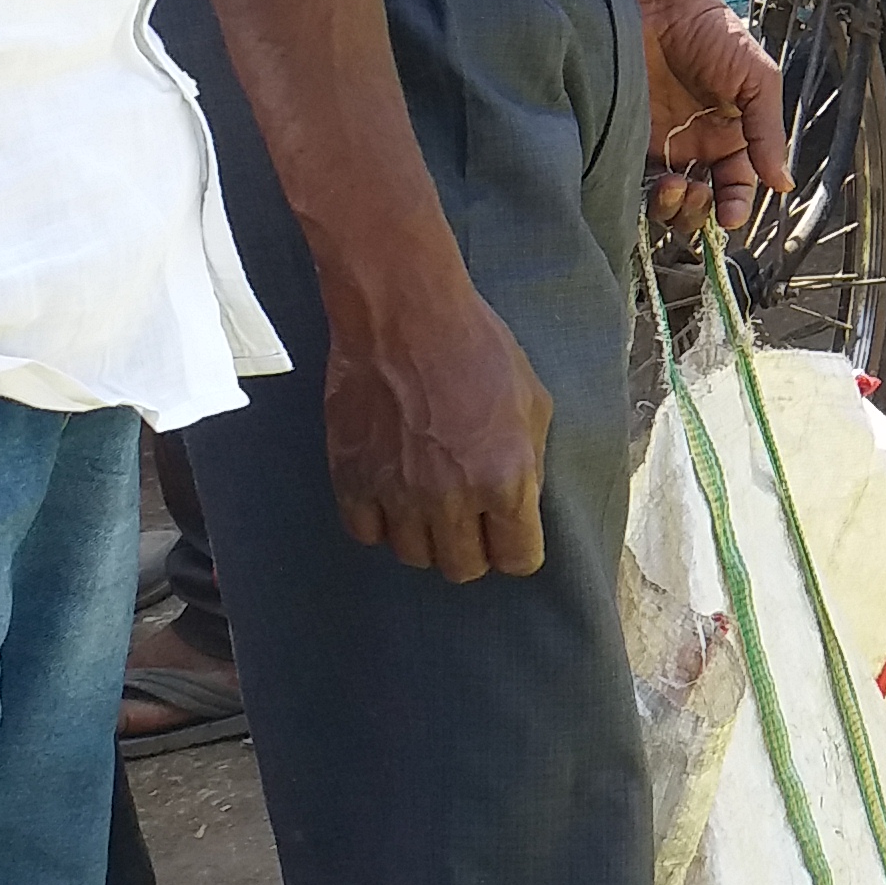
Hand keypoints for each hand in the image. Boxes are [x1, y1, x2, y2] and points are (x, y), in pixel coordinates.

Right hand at [320, 287, 552, 581]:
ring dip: (426, 536)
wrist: (404, 315)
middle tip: (471, 519)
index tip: (511, 533)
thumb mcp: (533, 403)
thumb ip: (530, 463)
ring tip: (430, 500)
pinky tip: (392, 494)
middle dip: (474, 547)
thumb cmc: (478, 348)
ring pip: (414, 556)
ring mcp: (397, 494)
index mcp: (505, 479)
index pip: (518, 559)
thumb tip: (520, 502)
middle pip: (463, 568)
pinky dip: (381, 521)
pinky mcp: (352, 481)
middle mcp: (451, 499)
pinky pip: (367, 534)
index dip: (517, 548)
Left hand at [640, 0, 789, 235]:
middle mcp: (696, 146)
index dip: (736, 206)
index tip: (731, 215)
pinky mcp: (629, 139)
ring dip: (674, 208)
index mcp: (732, 136)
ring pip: (666, 202)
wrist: (660, 3)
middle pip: (700, 204)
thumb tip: (783, 182)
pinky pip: (635, 183)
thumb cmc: (713, 32)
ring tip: (674, 186)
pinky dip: (644, 196)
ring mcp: (661, 145)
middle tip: (699, 194)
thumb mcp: (757, 79)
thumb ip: (768, 133)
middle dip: (701, 213)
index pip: (737, 186)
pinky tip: (655, 182)